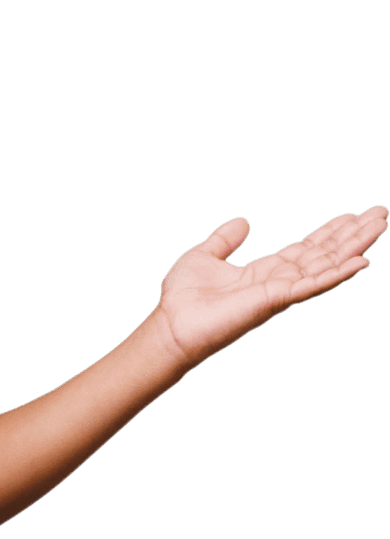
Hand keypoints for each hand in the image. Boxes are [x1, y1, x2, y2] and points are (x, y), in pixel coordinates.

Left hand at [152, 204, 387, 371]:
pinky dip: (338, 274)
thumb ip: (225, 240)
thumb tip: (244, 221)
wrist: (171, 325)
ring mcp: (281, 292)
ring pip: (326, 265)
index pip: (306, 248)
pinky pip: (313, 285)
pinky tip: (362, 262)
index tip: (352, 215)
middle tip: (380, 213)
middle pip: (325, 253)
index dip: (330, 231)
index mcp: (265, 271)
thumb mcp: (205, 256)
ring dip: (355, 246)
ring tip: (380, 225)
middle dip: (353, 234)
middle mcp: (279, 281)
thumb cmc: (184, 298)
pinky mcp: (275, 300)